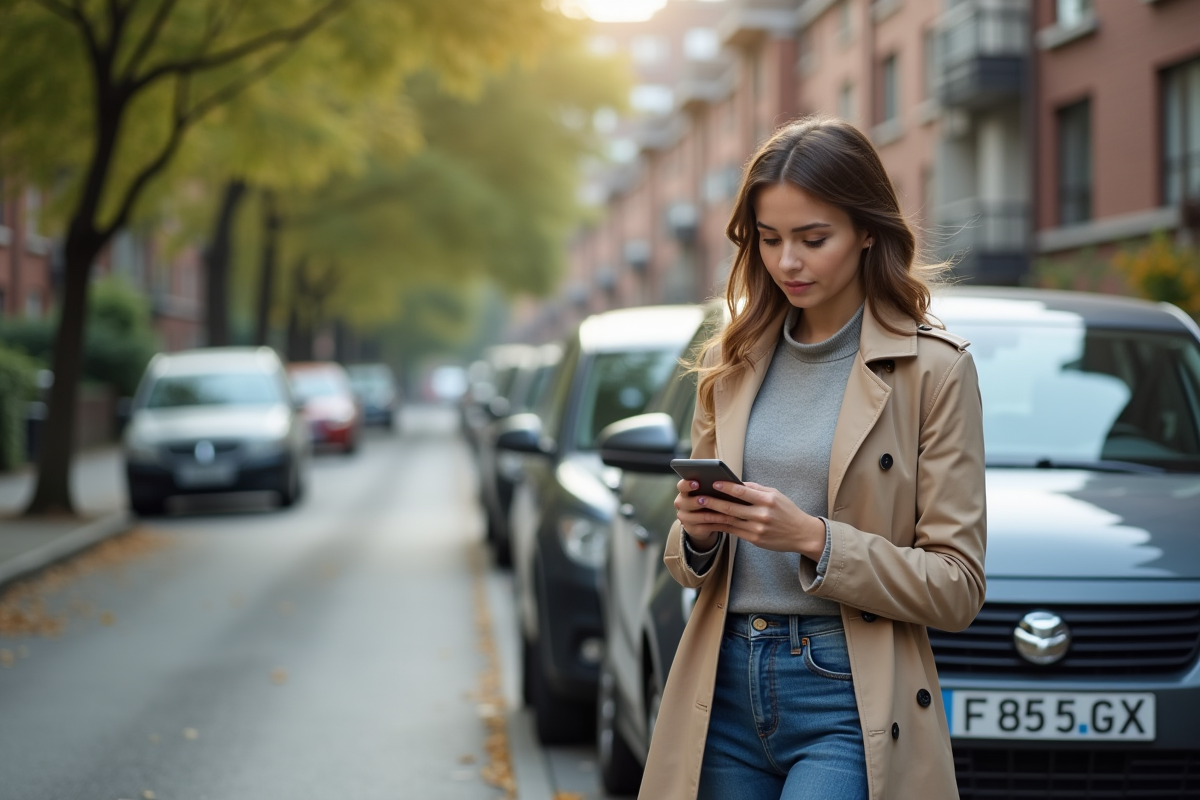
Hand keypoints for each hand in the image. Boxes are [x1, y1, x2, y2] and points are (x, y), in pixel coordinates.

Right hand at [673, 479, 723, 549]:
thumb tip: (724, 481)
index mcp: (684, 492)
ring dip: (716, 514)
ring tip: (727, 511)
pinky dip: (720, 523)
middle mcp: (681, 505)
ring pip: (701, 516)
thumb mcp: (705, 493)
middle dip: (697, 501)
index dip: (688, 485)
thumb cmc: (706, 501)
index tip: (697, 483)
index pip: (681, 486)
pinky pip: (708, 527)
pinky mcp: (694, 529)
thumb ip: (710, 487)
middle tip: (704, 500)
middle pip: (687, 503)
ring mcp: (686, 518)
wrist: (699, 522)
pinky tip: (729, 521)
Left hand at [679, 480, 826, 559]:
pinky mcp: (754, 539)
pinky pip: (733, 531)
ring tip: (699, 510)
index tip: (713, 483)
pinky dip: (720, 526)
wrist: (802, 534)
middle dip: (713, 502)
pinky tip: (710, 521)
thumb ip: (756, 489)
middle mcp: (762, 515)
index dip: (726, 487)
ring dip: (713, 515)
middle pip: (732, 508)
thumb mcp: (775, 495)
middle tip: (699, 498)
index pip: (743, 492)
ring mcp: (757, 528)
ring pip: (730, 521)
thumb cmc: (787, 511)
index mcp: (768, 500)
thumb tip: (736, 483)